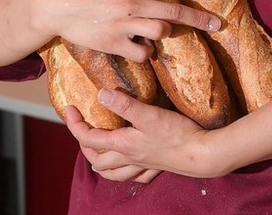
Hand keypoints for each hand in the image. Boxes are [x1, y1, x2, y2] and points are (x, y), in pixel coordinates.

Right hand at [34, 0, 220, 61]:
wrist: (53, 5)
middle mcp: (132, 4)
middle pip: (175, 11)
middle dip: (199, 18)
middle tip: (218, 24)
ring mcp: (124, 25)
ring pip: (161, 31)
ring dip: (166, 31)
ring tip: (160, 27)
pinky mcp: (113, 44)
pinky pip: (142, 52)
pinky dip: (147, 50)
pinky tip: (142, 44)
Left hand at [64, 89, 215, 180]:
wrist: (202, 154)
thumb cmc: (177, 134)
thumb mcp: (149, 114)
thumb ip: (125, 104)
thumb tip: (101, 95)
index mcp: (124, 144)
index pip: (90, 139)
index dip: (75, 125)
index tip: (70, 110)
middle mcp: (130, 158)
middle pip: (98, 159)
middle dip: (85, 146)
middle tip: (82, 130)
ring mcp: (144, 165)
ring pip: (114, 173)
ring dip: (102, 165)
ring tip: (98, 155)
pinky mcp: (158, 166)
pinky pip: (136, 176)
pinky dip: (128, 173)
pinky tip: (131, 167)